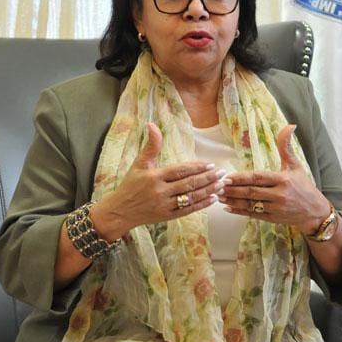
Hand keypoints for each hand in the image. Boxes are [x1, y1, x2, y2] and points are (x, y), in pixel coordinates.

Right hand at [91, 123, 226, 239]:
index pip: (180, 171)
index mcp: (154, 177)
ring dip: (208, 190)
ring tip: (221, 184)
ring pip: (191, 197)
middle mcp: (160, 191)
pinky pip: (188, 210)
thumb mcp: (138, 164)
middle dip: (208, 178)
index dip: (196, 167)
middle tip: (221, 173)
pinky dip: (202, 205)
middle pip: (189, 184)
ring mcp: (165, 205)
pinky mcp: (167, 217)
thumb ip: (150, 146)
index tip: (210, 164)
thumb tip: (152, 124)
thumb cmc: (130, 186)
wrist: (120, 211)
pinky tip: (213, 198)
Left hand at [220, 125, 330, 234]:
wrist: (315, 212)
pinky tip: (227, 207)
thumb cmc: (303, 186)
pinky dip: (239, 211)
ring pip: (250, 204)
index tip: (227, 176)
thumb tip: (289, 126)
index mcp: (283, 180)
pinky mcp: (273, 219)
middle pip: (251, 192)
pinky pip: (253, 215)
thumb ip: (286, 147)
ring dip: (232, 200)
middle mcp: (279, 195)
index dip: (241, 178)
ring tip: (217, 195)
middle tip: (216, 185)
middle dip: (232, 189)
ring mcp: (275, 208)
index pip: (258, 178)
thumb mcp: (296, 165)